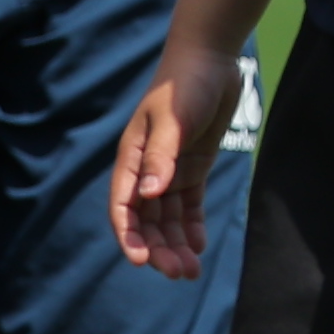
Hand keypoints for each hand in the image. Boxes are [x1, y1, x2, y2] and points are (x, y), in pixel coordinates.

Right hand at [108, 48, 238, 276]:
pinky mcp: (192, 168)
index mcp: (132, 158)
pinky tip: (198, 246)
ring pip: (167, 219)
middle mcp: (147, 169)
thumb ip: (161, 157)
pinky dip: (191, 227)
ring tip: (191, 271)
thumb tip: (148, 195)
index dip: (129, 236)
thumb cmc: (184, 85)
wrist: (210, 60)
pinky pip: (188, 206)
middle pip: (146, 220)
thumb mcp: (173, 120)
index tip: (141, 261)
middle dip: (158, 249)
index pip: (123, 206)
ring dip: (175, 245)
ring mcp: (170, 170)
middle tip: (178, 274)